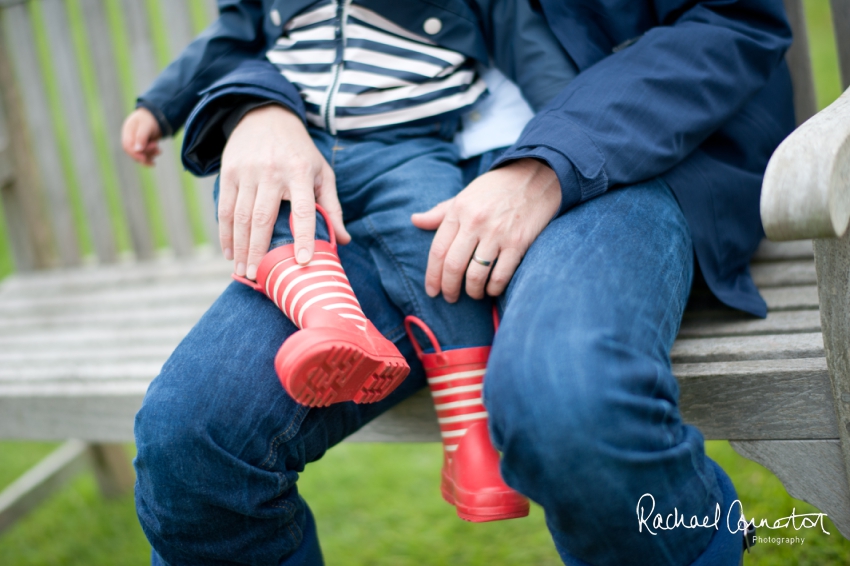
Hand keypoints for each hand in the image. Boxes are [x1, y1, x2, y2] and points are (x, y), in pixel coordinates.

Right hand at [121, 108, 161, 165]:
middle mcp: (130, 138)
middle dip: (145, 154)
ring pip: (140, 155)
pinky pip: (144, 154)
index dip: (135, 154)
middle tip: (157, 148)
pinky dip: (151, 155)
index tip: (145, 159)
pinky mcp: (142, 145)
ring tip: (159, 150)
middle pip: (133, 152)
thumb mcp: (146, 126)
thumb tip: (137, 150)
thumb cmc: (149, 118)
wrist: (155, 115)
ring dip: (150, 155)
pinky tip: (158, 152)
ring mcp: (136, 142)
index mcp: (128, 131)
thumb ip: (141, 137)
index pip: (127, 146)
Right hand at [219, 105, 350, 279]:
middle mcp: (272, 172)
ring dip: (240, 247)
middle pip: (263, 218)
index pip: (303, 210)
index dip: (304, 237)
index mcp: (301, 172)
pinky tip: (230, 251)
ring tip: (241, 270)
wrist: (266, 115)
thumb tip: (344, 240)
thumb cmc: (300, 151)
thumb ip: (332, 206)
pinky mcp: (229, 172)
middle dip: (258, 250)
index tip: (303, 261)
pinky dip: (225, 233)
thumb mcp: (322, 172)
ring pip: (240, 216)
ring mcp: (247, 171)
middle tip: (256, 275)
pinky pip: (224, 208)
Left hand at [411, 158, 560, 301]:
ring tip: (472, 294)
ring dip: (472, 291)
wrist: (537, 176)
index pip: (437, 251)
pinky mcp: (518, 242)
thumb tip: (415, 220)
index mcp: (459, 210)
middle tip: (449, 298)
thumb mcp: (465, 195)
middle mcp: (475, 222)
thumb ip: (440, 212)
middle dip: (448, 288)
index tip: (432, 290)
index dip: (432, 276)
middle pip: (453, 266)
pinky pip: (500, 275)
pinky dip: (493, 288)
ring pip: (475, 275)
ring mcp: (497, 233)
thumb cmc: (497, 188)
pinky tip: (491, 289)